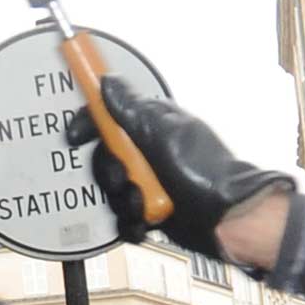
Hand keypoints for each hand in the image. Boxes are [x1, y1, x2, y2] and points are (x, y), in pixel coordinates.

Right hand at [89, 79, 294, 261]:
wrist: (229, 219)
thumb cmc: (206, 172)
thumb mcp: (164, 132)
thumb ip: (131, 109)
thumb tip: (108, 82)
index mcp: (150, 126)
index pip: (106, 116)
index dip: (87, 124)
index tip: (76, 136)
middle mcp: (146, 153)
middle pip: (103, 159)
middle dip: (111, 174)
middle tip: (127, 179)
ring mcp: (148, 182)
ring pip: (111, 191)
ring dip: (125, 201)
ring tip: (147, 205)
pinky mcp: (149, 210)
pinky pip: (121, 217)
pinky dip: (131, 222)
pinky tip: (146, 222)